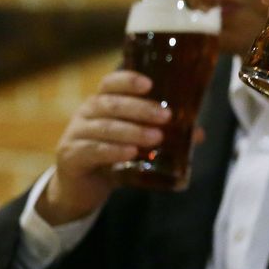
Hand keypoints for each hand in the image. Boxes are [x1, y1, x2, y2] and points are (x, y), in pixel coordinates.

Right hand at [35, 70, 170, 224]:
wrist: (80, 188)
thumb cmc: (112, 156)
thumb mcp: (136, 142)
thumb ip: (163, 134)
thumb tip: (198, 134)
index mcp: (103, 102)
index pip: (111, 83)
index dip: (128, 80)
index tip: (150, 84)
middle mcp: (86, 113)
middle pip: (110, 104)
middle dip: (140, 109)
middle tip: (165, 117)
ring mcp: (75, 134)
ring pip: (103, 127)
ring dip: (131, 131)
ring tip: (155, 138)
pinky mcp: (70, 157)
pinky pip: (92, 150)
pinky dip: (113, 151)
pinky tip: (130, 154)